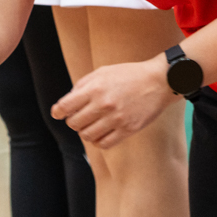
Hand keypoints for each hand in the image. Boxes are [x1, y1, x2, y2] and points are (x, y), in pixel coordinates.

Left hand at [51, 56, 175, 148]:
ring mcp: (116, 119)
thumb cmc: (128, 75)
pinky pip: (104, 144)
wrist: (158, 81)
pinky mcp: (128, 130)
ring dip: (85, 132)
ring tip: (91, 124)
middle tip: (80, 116)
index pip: (65, 106)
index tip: (58, 113)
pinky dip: (98, 140)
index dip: (58, 112)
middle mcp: (104, 105)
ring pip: (87, 136)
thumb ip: (83, 85)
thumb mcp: (102, 72)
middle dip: (74, 121)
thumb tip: (67, 101)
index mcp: (95, 88)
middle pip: (74, 123)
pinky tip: (101, 132)